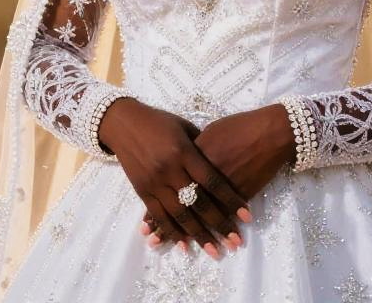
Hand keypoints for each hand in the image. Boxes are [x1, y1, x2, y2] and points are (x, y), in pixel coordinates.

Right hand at [98, 96, 250, 258]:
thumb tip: (221, 165)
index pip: (212, 181)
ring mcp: (154, 182)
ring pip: (180, 215)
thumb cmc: (160, 121)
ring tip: (215, 251)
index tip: (247, 216)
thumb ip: (201, 148)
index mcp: (184, 151)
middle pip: (199, 203)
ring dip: (198, 236)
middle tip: (236, 242)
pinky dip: (172, 232)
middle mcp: (170, 169)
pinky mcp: (142, 191)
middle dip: (219, 224)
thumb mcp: (184, 128)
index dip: (230, 199)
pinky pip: (159, 216)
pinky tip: (185, 246)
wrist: (124, 123)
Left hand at [138, 103, 294, 250]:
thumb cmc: (238, 126)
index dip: (157, 207)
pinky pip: (224, 215)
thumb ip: (194, 148)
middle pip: (180, 204)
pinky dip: (217, 228)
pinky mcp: (238, 194)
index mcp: (188, 154)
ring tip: (183, 249)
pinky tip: (213, 240)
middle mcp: (200, 172)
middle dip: (168, 226)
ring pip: (202, 214)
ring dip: (194, 234)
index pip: (168, 186)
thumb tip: (185, 160)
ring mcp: (219, 186)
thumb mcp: (209, 132)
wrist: (268, 131)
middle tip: (156, 244)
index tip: (146, 227)